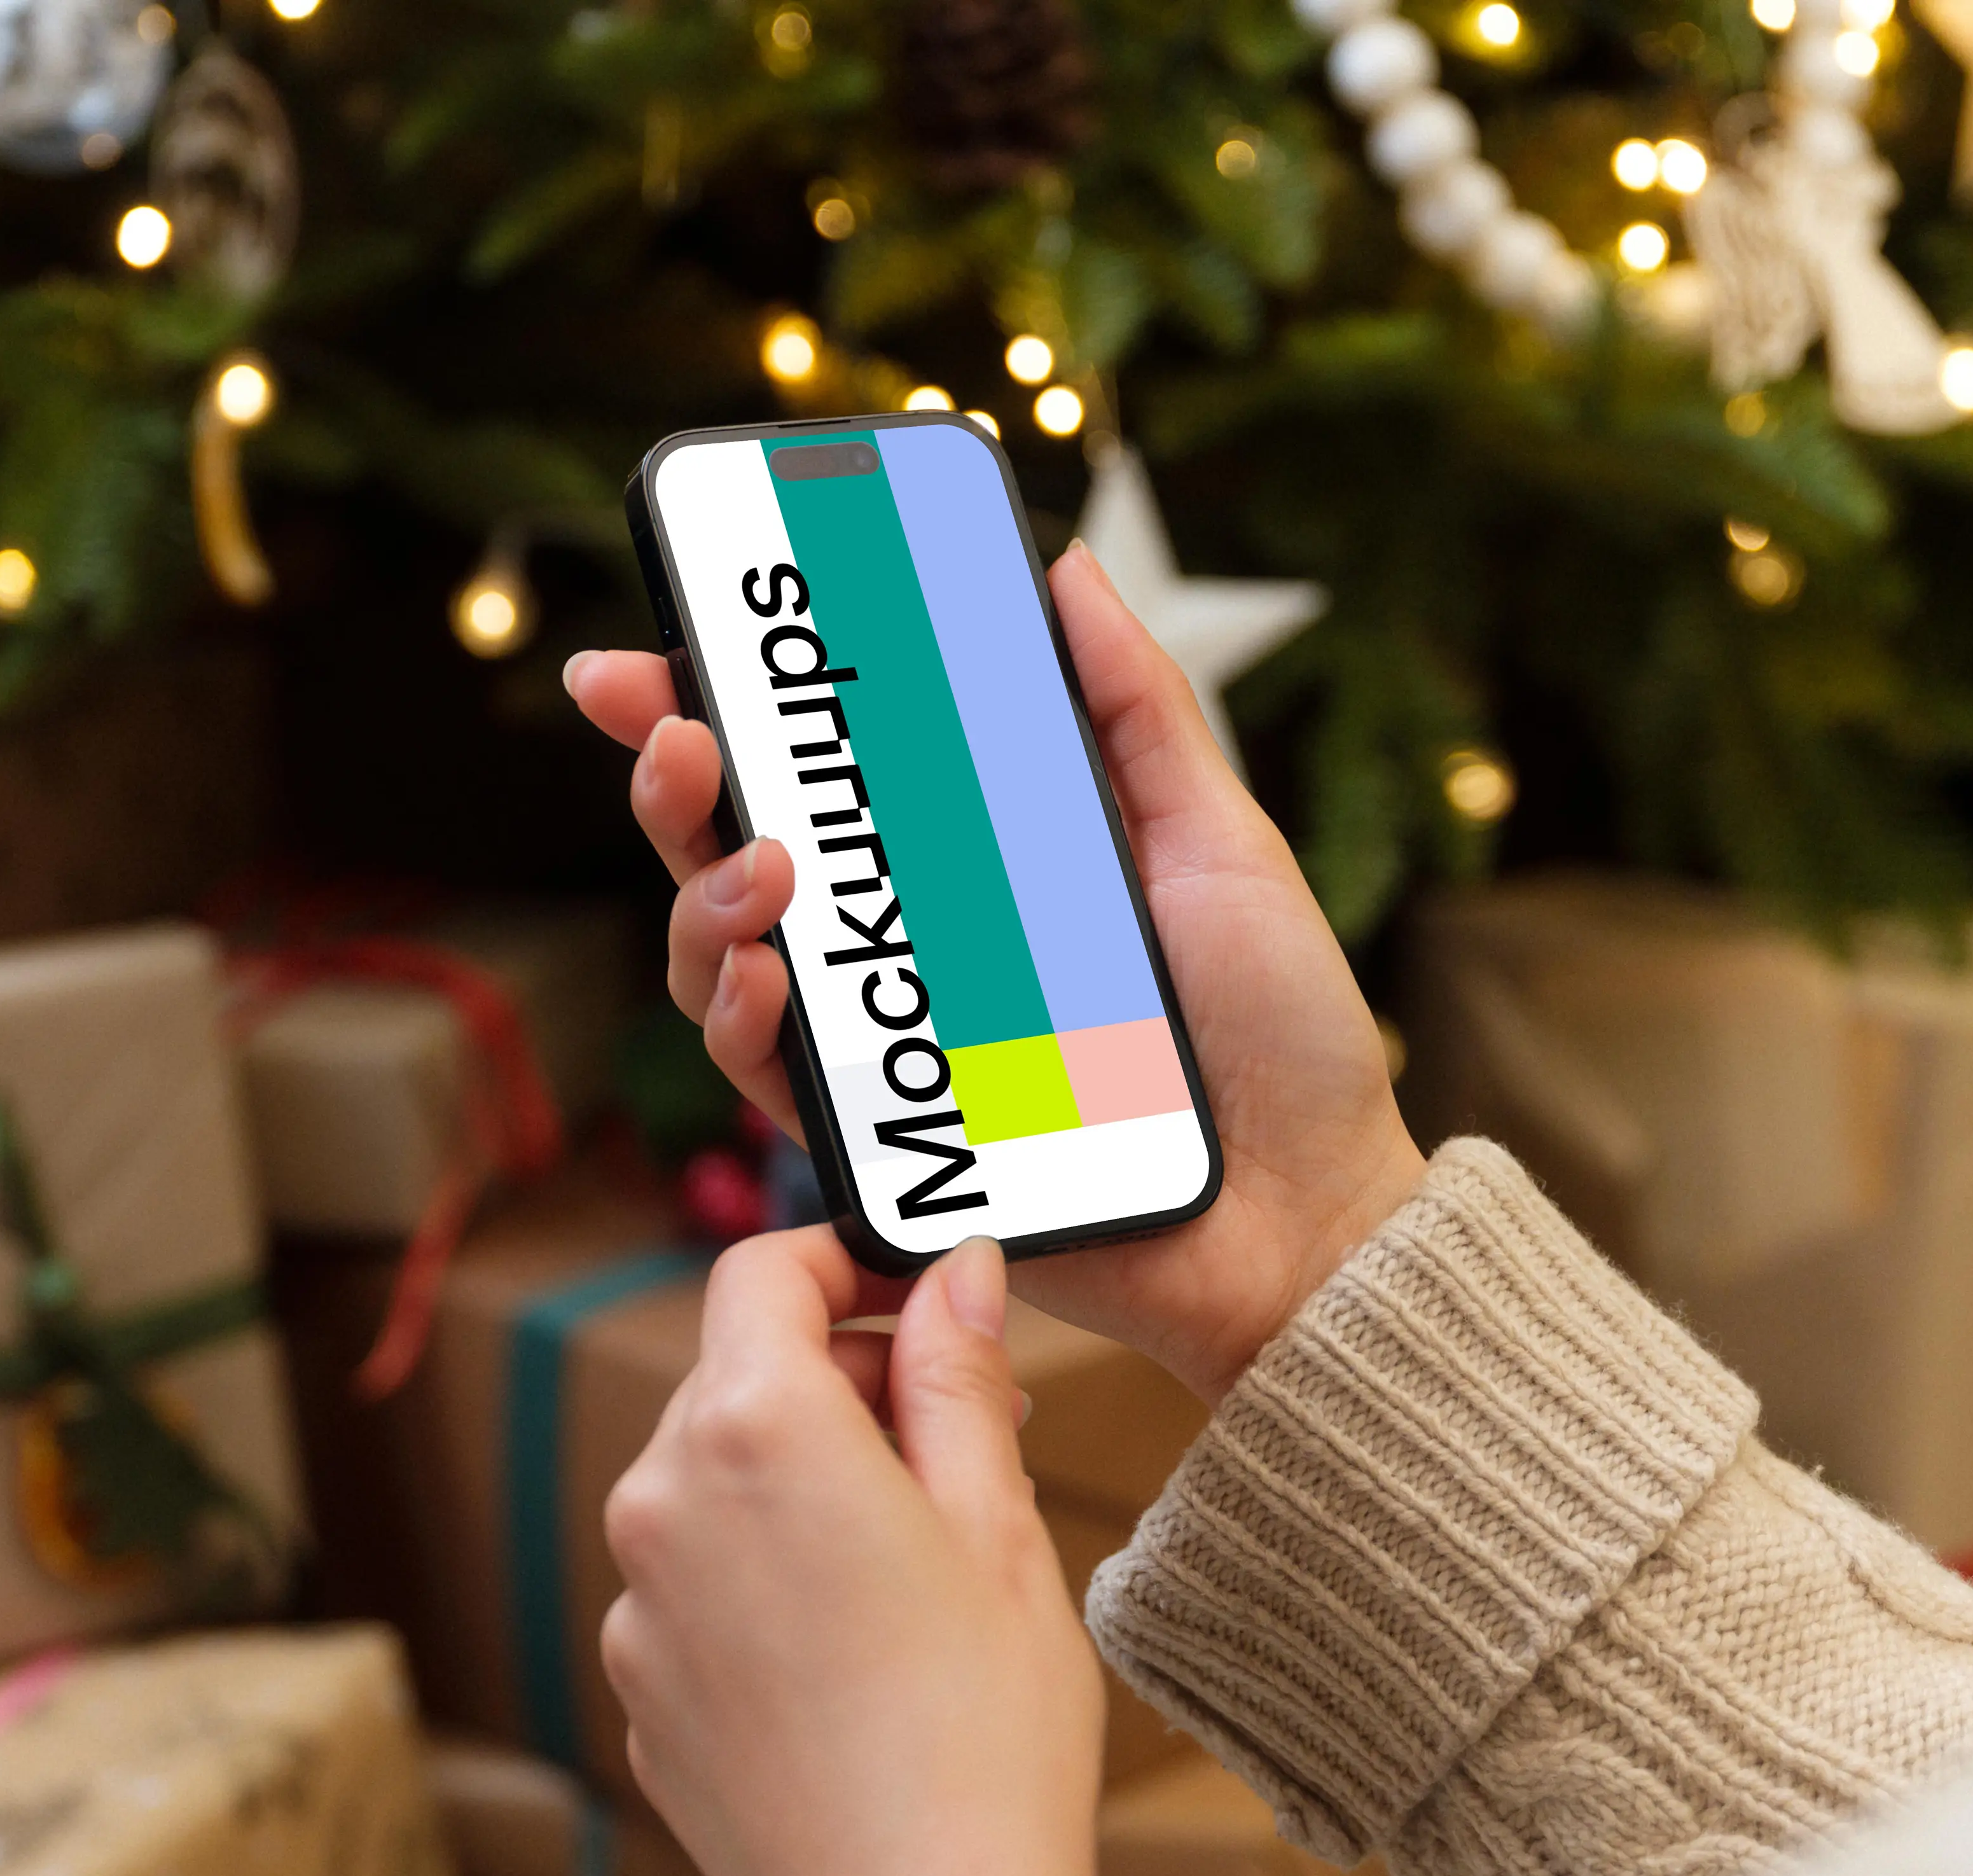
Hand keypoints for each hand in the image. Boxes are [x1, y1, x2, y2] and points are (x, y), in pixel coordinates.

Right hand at [568, 541, 1425, 1402]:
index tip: (657, 646)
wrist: (1315, 1209)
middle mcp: (913, 951)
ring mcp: (895, 1048)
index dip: (719, 708)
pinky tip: (765, 976)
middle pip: (735, 854)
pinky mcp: (898, 1149)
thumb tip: (1062, 569)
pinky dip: (748, 1022)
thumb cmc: (1281, 1037)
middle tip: (678, 731)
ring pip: (728, 965)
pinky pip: (778, 1084)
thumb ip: (1135, 712)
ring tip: (760, 860)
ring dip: (704, 899)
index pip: (821, 774)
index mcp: (973, 865)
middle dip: (674, 782)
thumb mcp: (1218, 841)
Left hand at [600, 1228, 1111, 1875]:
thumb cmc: (984, 1733)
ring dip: (801, 1487)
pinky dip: (767, 1585)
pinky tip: (861, 1657)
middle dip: (841, 1384)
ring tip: (920, 1562)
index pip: (763, 1275)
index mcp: (754, 1432)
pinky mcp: (640, 1694)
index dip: (841, 1260)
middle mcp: (661, 1505)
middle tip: (964, 1437)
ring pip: (714, 1490)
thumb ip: (956, 1378)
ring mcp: (636, 1609)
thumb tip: (954, 1271)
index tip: (913, 1290)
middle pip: (736, 1379)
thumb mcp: (996, 1526)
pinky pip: (698, 1592)